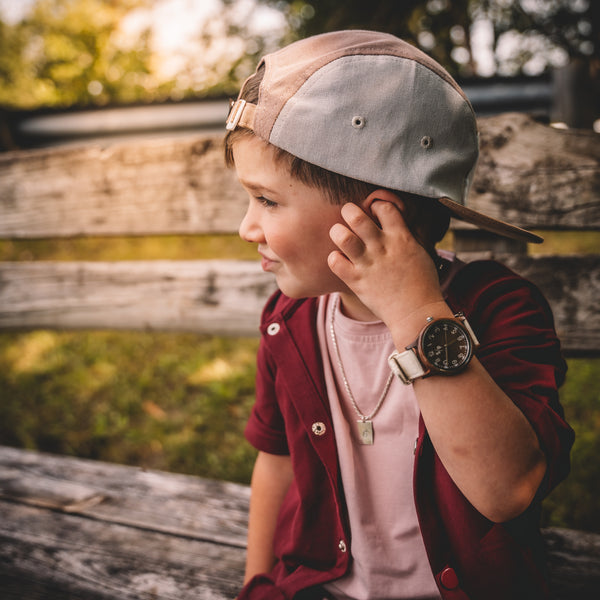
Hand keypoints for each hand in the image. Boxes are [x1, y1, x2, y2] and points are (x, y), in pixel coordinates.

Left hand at [328, 199, 445, 331]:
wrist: (416, 313)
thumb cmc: (422, 284)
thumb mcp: (419, 253)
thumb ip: (404, 236)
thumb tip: (394, 224)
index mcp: (401, 238)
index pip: (384, 207)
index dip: (377, 204)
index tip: (374, 211)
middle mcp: (382, 247)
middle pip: (357, 217)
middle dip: (349, 211)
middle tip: (348, 215)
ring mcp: (368, 264)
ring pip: (342, 236)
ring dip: (338, 231)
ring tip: (340, 234)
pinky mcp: (356, 280)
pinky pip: (335, 261)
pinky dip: (334, 258)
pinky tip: (340, 259)